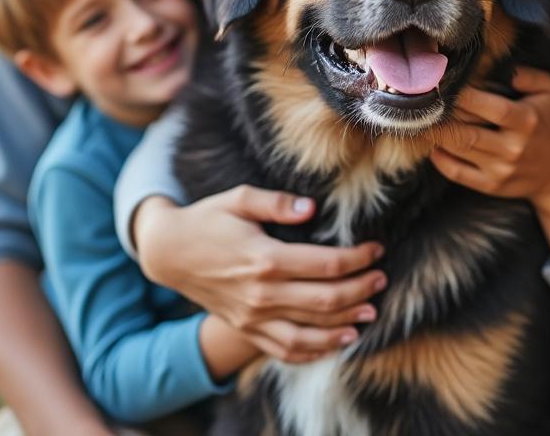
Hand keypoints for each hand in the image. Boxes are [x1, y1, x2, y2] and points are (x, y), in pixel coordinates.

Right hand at [133, 187, 386, 362]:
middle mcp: (261, 294)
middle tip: (380, 280)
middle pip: (325, 301)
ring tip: (369, 315)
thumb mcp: (239, 198)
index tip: (375, 249)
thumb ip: (277, 202)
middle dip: (360, 291)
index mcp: (264, 258)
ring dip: (345, 326)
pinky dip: (315, 351)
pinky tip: (337, 342)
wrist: (169, 253)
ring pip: (310, 332)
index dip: (357, 259)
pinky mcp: (246, 330)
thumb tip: (311, 208)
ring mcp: (253, 317)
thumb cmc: (208, 219)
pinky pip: (285, 350)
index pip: (326, 265)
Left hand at [431, 67, 549, 206]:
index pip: (490, 107)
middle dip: (442, 117)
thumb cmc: (549, 124)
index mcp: (526, 121)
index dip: (464, 96)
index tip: (444, 84)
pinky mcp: (491, 186)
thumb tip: (504, 68)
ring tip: (420, 119)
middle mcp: (512, 147)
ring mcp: (500, 169)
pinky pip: (457, 173)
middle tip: (421, 102)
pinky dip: (439, 159)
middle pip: (467, 131)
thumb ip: (528, 75)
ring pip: (459, 149)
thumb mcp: (549, 93)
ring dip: (436, 134)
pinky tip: (431, 144)